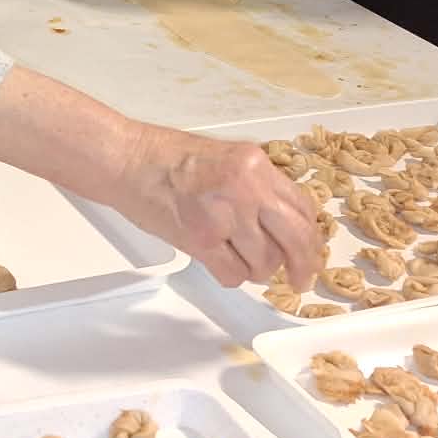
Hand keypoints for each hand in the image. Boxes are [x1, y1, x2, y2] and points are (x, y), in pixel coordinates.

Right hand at [124, 128, 323, 289]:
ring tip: (234, 255)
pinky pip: (233, 274)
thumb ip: (258, 185)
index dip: (311, 238)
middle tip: (299, 280)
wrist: (126, 160)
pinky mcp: (200, 240)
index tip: (310, 254)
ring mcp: (224, 216)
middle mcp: (246, 188)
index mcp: (255, 165)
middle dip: (301, 266)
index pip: (302, 208)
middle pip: (295, 240)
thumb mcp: (226, 157)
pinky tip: (218, 261)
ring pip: (264, 263)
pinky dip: (230, 275)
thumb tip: (283, 221)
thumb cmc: (166, 157)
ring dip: (254, 268)